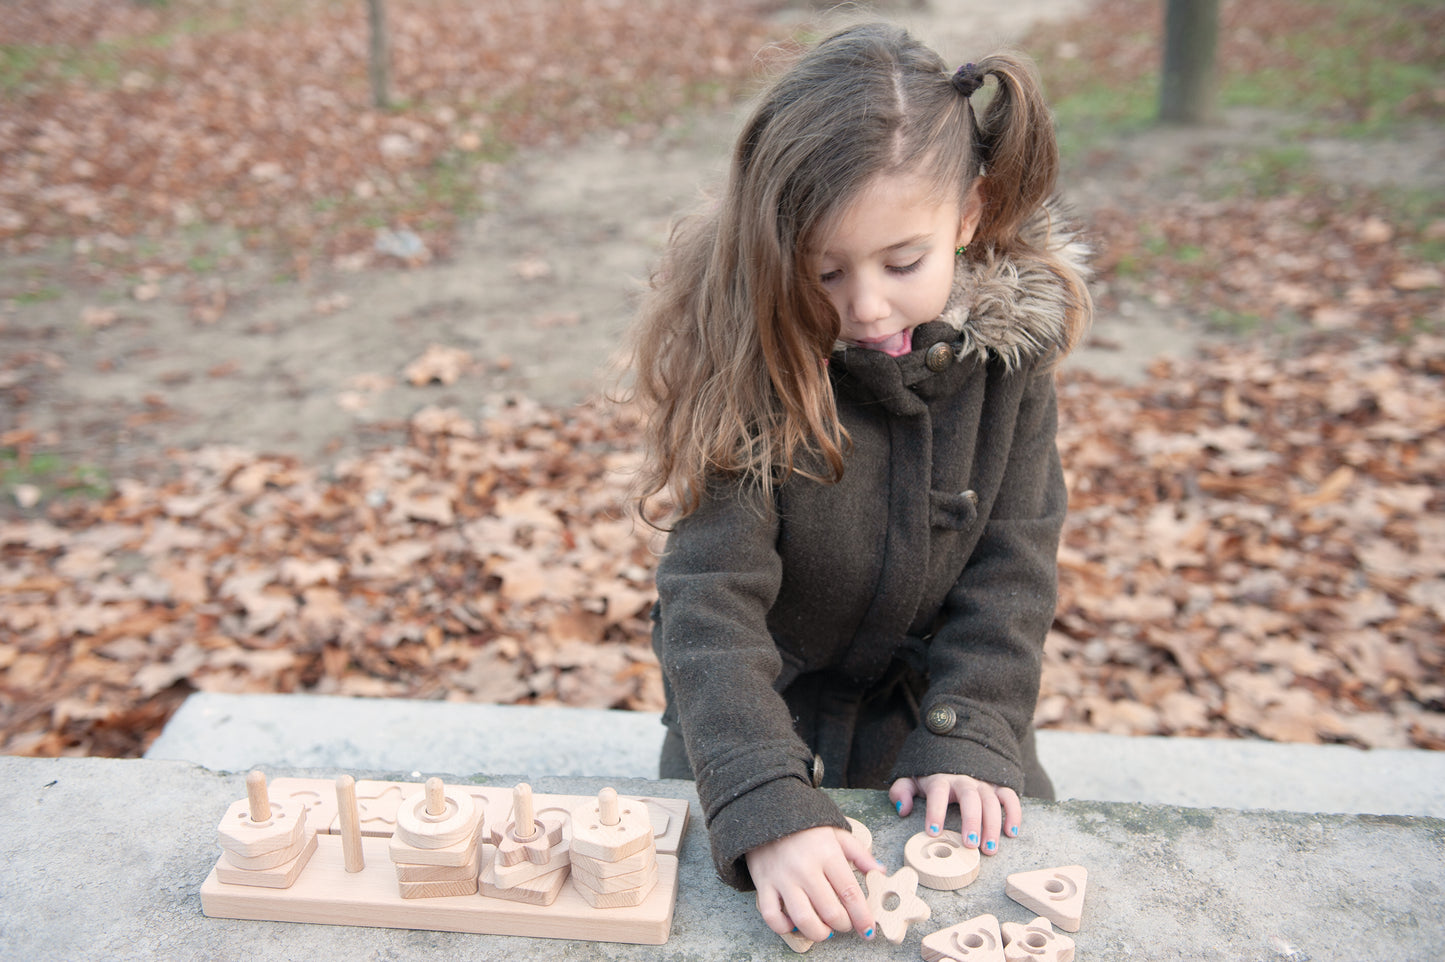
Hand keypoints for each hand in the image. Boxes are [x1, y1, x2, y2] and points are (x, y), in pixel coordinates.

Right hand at [745, 824, 883, 942]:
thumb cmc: (806, 827)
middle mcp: (805, 869)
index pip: (850, 893)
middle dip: (843, 925)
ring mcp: (782, 878)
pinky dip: (784, 927)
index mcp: (827, 854)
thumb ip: (860, 853)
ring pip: (803, 919)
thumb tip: (880, 871)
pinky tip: (794, 924)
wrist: (767, 810)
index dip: (862, 916)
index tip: (868, 930)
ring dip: (819, 933)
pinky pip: (771, 916)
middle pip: (830, 911)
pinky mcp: (764, 884)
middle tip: (844, 923)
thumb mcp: (836, 833)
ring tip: (824, 930)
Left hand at [889, 773, 1020, 855]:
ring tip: (990, 848)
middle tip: (970, 844)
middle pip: (970, 798)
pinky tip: (1011, 833)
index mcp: (940, 779)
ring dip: (993, 825)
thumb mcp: (911, 780)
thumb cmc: (931, 775)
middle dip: (971, 821)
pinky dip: (1014, 813)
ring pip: (991, 801)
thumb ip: (901, 792)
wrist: (953, 750)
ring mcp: (983, 783)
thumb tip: (903, 810)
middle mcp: (964, 780)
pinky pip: (1010, 797)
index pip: (937, 793)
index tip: (933, 832)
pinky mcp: (997, 786)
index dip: (935, 812)